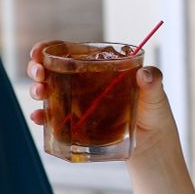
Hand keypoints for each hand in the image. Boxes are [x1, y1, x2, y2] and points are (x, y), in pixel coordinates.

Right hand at [27, 40, 177, 157]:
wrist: (153, 144)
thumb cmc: (155, 112)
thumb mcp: (157, 94)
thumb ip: (154, 82)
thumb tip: (145, 74)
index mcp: (100, 67)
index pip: (70, 51)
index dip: (49, 49)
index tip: (39, 52)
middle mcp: (85, 83)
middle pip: (52, 70)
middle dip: (37, 68)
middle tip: (39, 74)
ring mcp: (78, 104)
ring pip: (49, 92)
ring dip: (37, 90)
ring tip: (40, 93)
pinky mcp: (76, 125)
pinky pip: (54, 119)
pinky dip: (42, 117)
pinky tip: (39, 118)